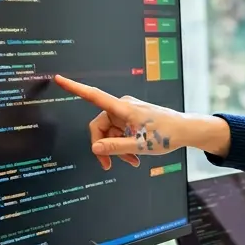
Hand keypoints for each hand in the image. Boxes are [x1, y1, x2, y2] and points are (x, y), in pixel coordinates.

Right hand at [53, 75, 227, 169]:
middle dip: (104, 146)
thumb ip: (115, 147)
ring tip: (133, 161)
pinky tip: (134, 156)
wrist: (186, 131)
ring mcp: (127, 112)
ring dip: (117, 148)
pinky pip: (120, 132)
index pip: (94, 96)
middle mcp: (122, 107)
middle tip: (109, 165)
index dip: (74, 88)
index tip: (58, 78)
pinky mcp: (132, 118)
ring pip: (110, 133)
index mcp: (122, 108)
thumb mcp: (140, 145)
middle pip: (100, 127)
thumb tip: (94, 148)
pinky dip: (124, 145)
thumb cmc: (166, 134)